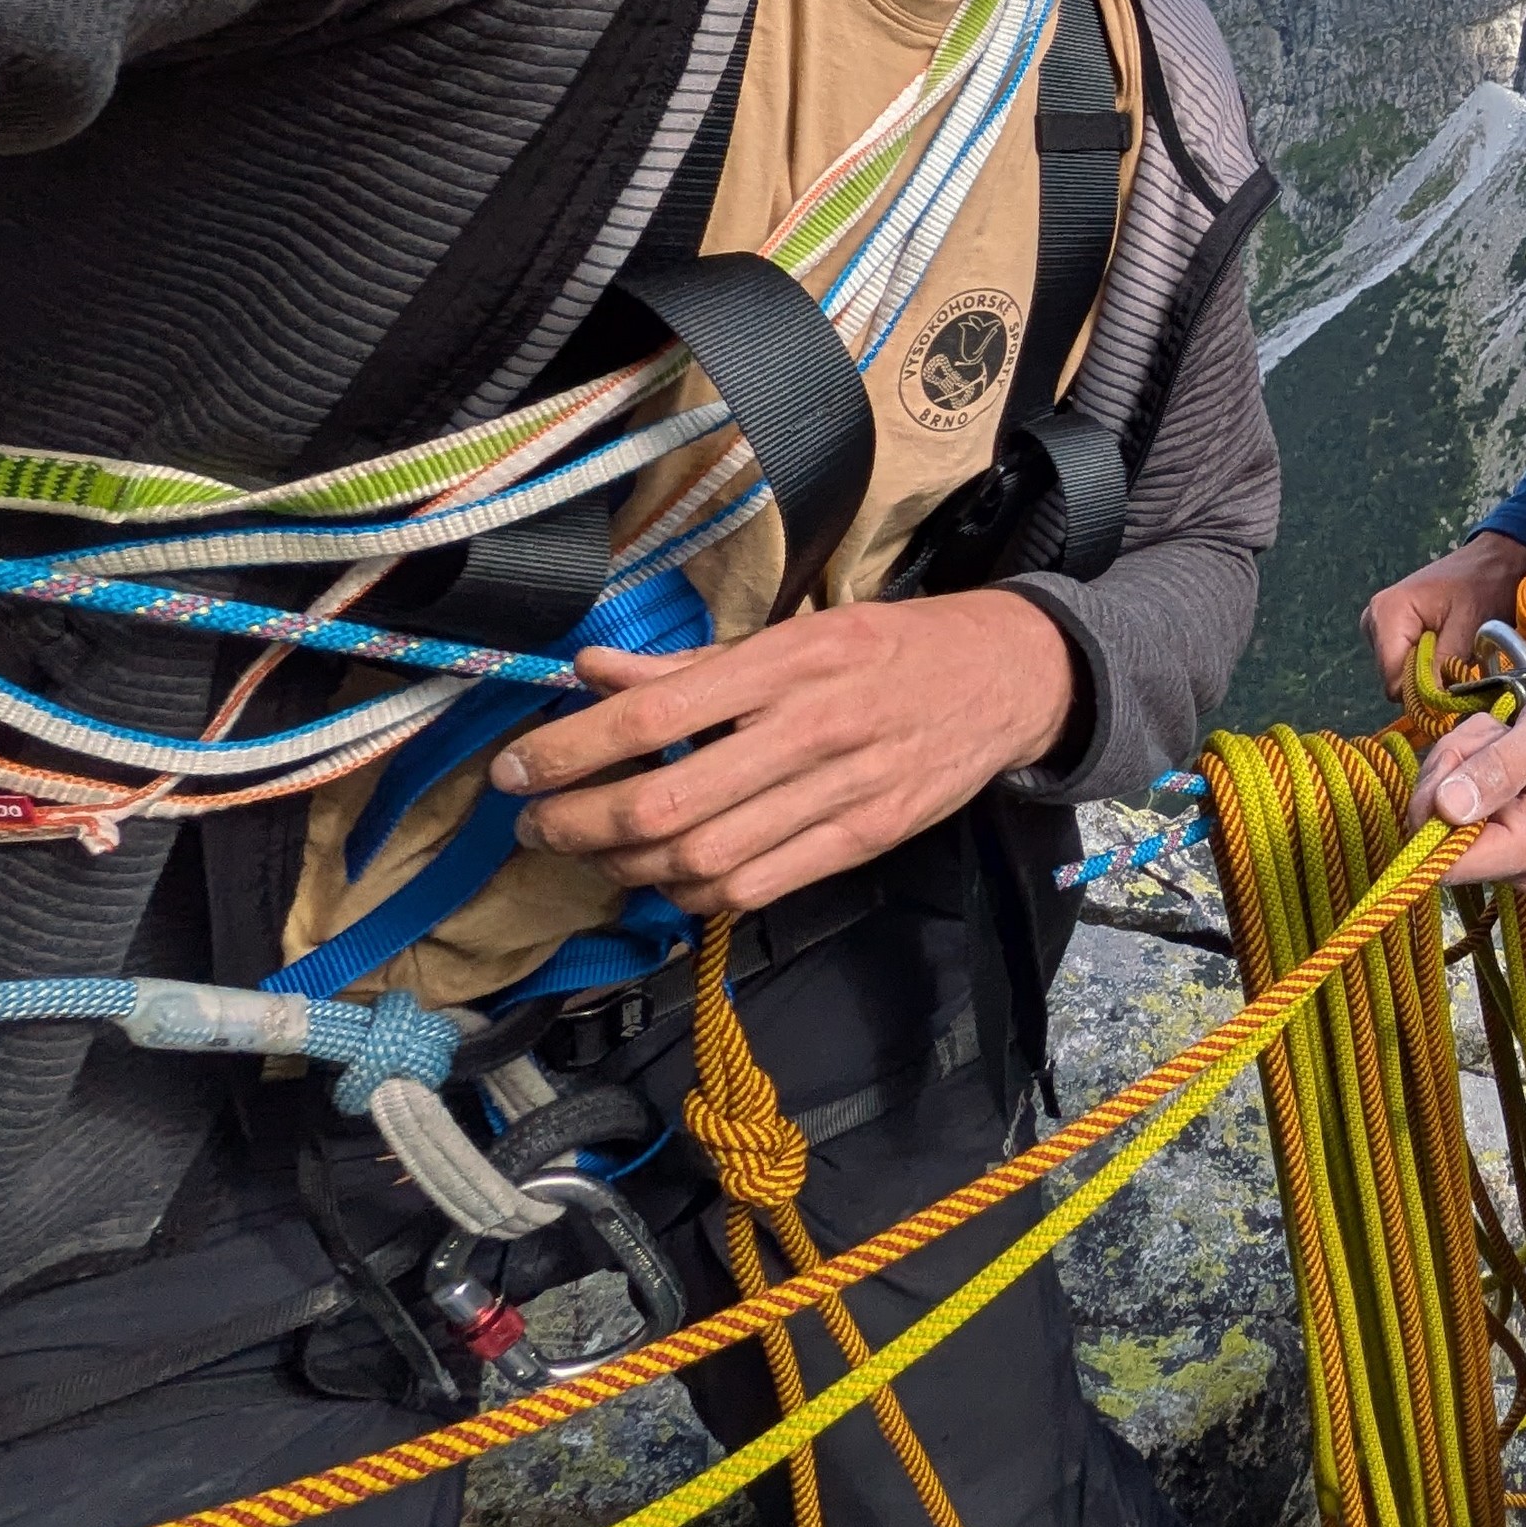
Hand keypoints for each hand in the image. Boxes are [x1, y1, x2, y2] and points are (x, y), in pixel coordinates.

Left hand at [493, 591, 1077, 913]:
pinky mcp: (867, 838)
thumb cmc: (890, 648)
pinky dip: (693, 893)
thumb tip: (592, 669)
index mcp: (786, 662)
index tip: (517, 769)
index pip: (653, 716)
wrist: (1008, 676)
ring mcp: (844, 790)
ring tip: (593, 849)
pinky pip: (756, 886)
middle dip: (580, 822)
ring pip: (704, 855)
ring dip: (626, 864)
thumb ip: (692, 665)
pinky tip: (666, 875)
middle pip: (667, 800)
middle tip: (538, 823)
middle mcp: (812, 727)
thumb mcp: (795, 633)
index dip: (569, 751)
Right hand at [1364, 530, 1525, 713]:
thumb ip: (1445, 664)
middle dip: (1427, 681)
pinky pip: (1403, 663)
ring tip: (1455, 649)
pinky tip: (1445, 646)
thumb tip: (1431, 703)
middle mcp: (1372, 620)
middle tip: (1459, 662)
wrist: (1492, 560)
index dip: (1423, 692)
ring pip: (1399, 675)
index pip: (1392, 679)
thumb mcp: (1470, 626)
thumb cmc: (1484, 585)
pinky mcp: (1388, 631)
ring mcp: (1377, 626)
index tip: (1454, 688)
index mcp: (1388, 613)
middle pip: (1393, 679)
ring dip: (1429, 673)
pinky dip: (1426, 664)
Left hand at [1407, 667, 1525, 892]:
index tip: (1458, 761)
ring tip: (1504, 738)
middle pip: (1436, 832)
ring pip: (1437, 813)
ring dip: (1459, 761)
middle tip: (1493, 736)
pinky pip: (1449, 807)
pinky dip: (1464, 768)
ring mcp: (1508, 856)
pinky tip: (1499, 749)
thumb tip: (1445, 809)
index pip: (1447, 865)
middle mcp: (1520, 866)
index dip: (1431, 811)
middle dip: (1451, 771)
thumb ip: (1500, 769)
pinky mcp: (1499, 842)